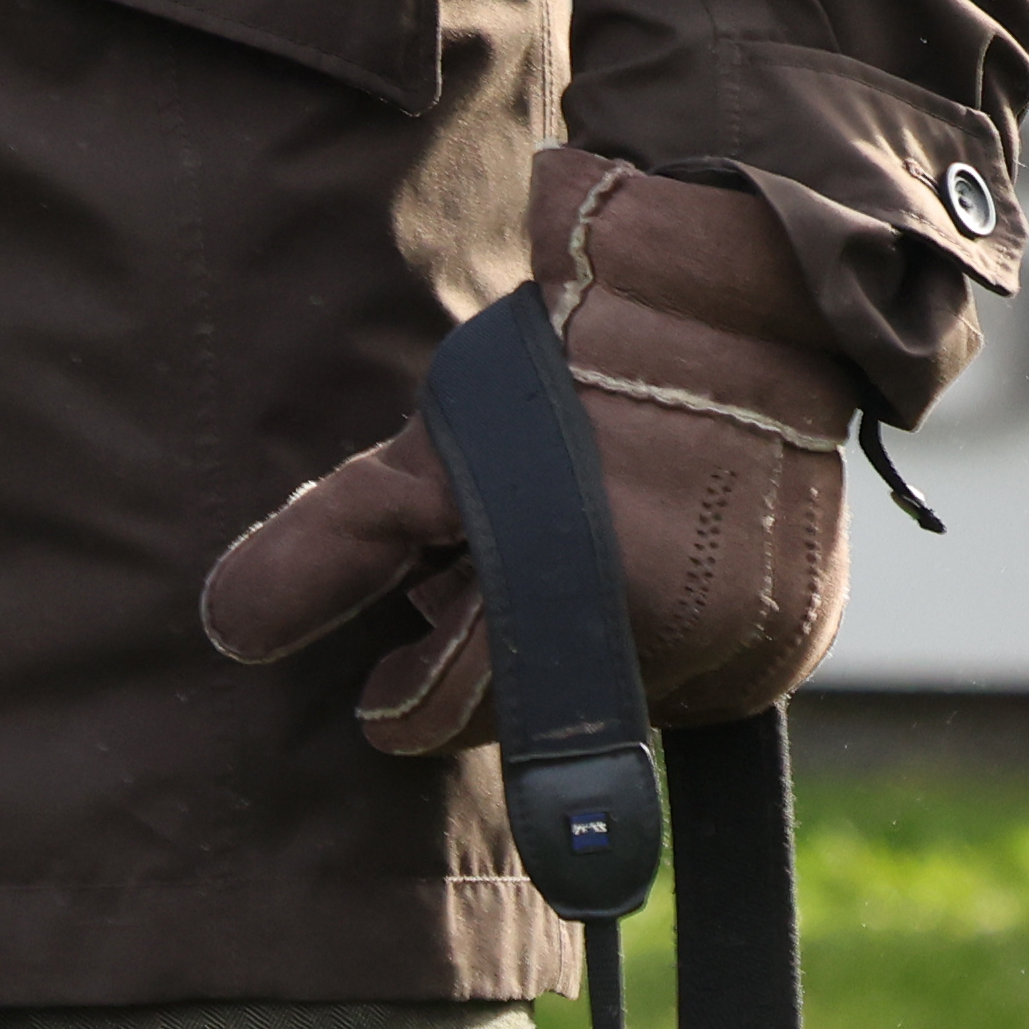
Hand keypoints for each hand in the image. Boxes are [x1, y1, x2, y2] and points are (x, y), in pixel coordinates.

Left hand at [200, 149, 859, 749]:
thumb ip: (326, 547)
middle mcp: (687, 646)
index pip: (462, 714)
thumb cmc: (559, 376)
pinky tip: (622, 560)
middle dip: (487, 659)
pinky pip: (695, 682)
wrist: (725, 313)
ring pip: (617, 703)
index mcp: (587, 607)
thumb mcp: (425, 456)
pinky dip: (641, 645)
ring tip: (549, 553)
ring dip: (568, 655)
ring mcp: (756, 647)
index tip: (375, 689)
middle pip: (540, 713)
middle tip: (465, 577)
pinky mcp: (799, 638)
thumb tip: (230, 635)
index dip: (403, 699)